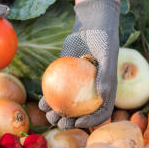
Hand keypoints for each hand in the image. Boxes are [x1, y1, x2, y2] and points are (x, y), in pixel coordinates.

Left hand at [39, 0, 119, 128]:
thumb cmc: (103, 39)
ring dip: (56, 113)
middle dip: (70, 122)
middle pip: (80, 113)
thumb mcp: (107, 55)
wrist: (90, 24)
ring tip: (49, 115)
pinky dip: (48, 98)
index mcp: (104, 91)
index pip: (100, 112)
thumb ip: (106, 75)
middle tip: (61, 123)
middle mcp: (90, 91)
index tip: (80, 122)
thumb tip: (103, 96)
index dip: (91, 121)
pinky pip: (55, 91)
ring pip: (65, 104)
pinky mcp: (63, 78)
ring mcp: (75, 86)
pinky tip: (40, 103)